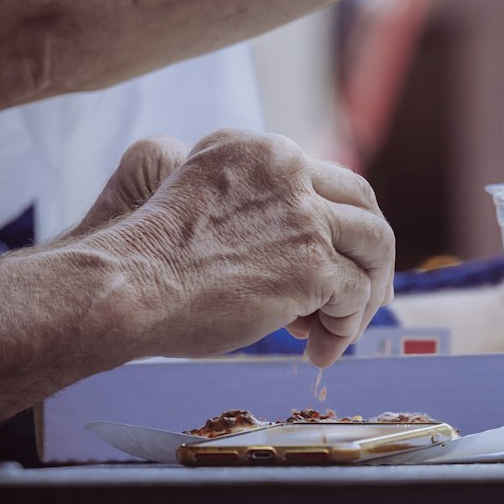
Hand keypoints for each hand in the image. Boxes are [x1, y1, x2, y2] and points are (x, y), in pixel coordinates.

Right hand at [85, 129, 394, 365]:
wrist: (128, 287)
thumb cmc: (150, 263)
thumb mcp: (203, 203)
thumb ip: (252, 208)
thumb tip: (298, 254)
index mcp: (260, 152)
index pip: (326, 181)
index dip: (338, 225)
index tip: (335, 260)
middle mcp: (288, 170)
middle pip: (363, 205)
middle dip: (370, 255)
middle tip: (362, 296)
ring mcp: (305, 216)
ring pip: (375, 246)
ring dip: (366, 293)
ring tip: (340, 330)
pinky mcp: (313, 264)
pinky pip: (356, 295)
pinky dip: (344, 328)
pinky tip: (317, 351)